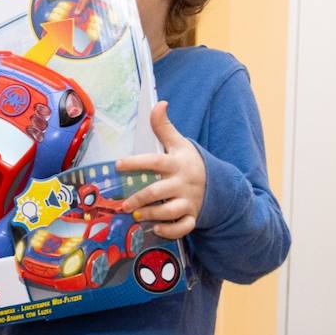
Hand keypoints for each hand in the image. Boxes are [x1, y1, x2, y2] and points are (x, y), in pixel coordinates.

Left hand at [114, 102, 204, 239]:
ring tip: (137, 215)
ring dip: (151, 215)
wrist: (217, 184)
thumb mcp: (179, 144)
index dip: (136, 162)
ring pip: (169, 211)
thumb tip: (158, 103)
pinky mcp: (192, 216)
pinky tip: (156, 229)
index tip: (118, 164)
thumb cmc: (190, 163)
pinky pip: (182, 228)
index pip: (155, 162)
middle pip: (158, 191)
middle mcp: (182, 183)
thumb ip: (164, 127)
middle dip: (139, 198)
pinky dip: (169, 231)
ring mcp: (189, 201)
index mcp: (177, 164)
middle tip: (124, 204)